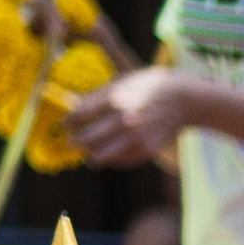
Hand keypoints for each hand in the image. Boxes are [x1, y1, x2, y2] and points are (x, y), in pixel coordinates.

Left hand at [66, 64, 195, 167]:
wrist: (182, 99)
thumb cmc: (146, 86)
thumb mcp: (119, 82)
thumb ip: (96, 97)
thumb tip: (72, 108)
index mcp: (113, 98)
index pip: (78, 116)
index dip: (65, 123)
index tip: (61, 125)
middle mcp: (122, 119)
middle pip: (85, 139)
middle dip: (73, 142)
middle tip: (70, 142)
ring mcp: (135, 137)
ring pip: (99, 157)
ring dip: (89, 155)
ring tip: (87, 152)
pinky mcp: (146, 150)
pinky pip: (119, 162)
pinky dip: (111, 160)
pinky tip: (109, 154)